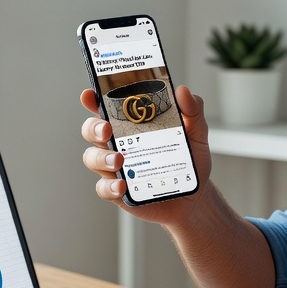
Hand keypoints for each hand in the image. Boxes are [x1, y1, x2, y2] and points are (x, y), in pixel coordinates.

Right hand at [79, 84, 212, 223]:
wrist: (195, 196)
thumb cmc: (189, 161)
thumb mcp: (196, 132)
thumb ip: (192, 110)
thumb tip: (183, 91)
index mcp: (132, 124)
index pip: (107, 107)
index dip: (93, 99)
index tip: (90, 95)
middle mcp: (119, 143)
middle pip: (92, 130)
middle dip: (94, 127)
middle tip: (107, 130)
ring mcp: (116, 167)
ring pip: (92, 158)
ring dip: (101, 157)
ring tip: (118, 160)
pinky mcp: (119, 191)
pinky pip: (104, 188)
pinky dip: (110, 187)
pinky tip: (122, 185)